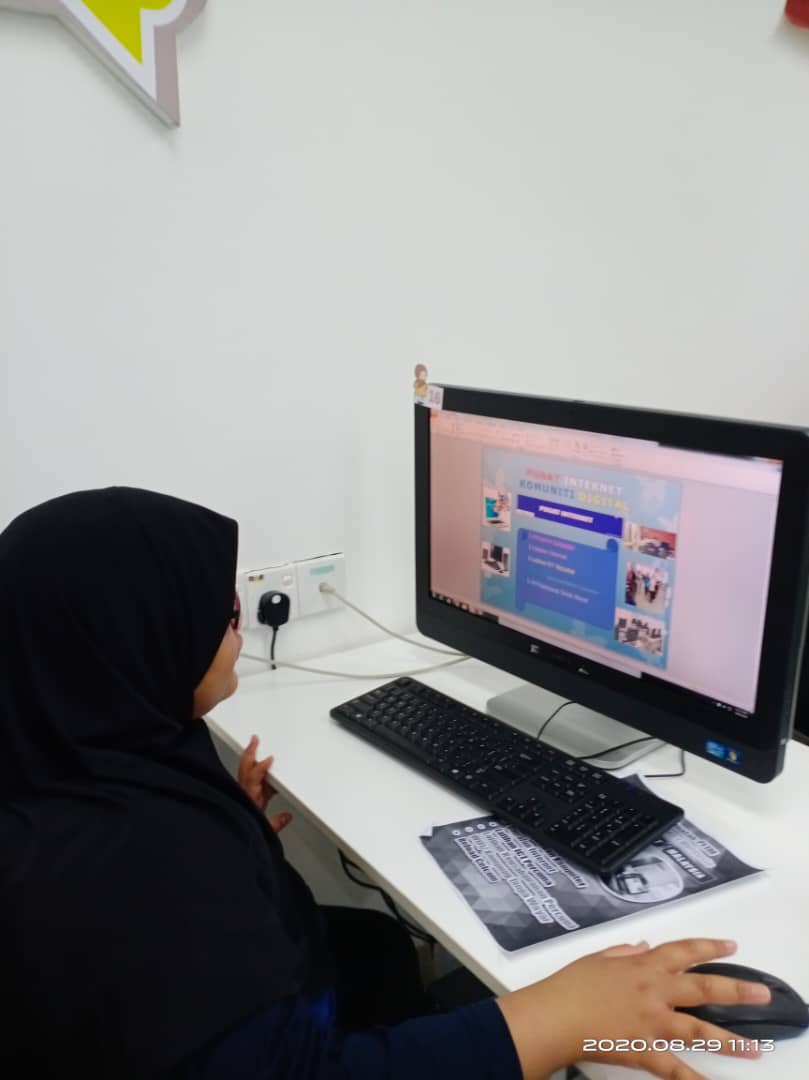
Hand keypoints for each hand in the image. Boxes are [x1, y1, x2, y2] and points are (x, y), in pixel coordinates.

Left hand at [237, 735, 291, 832]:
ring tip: (254, 748)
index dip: (261, 767)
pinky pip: (245, 780)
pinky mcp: (240, 799)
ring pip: (243, 773)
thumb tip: (287, 815)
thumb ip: (276, 823)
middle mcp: (243, 794)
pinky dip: (250, 771)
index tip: (269, 758)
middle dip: (250, 753)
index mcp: (249, 799)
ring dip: (249, 760)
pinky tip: (257, 770)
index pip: (254, 777)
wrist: (227, 843)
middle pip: (245, 769)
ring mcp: (240, 795)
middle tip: (254, 740)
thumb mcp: (263, 831)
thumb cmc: (241, 834)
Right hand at [496, 938, 770, 1079]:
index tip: (731, 945)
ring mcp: (653, 1022)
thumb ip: (624, 952)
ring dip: (729, 1040)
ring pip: (699, 1030)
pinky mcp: (645, 1050)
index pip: (684, 951)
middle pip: (704, 988)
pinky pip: (675, 1068)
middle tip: (762, 993)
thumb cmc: (572, 984)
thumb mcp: (598, 958)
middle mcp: (655, 991)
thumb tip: (643, 946)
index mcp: (643, 965)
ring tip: (754, 1048)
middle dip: (736, 989)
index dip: (709, 947)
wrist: (556, 1015)